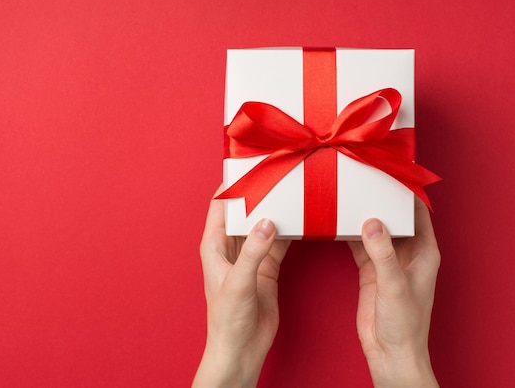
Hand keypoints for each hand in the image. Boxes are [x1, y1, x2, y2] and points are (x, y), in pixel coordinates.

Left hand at [193, 186, 290, 387]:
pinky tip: (300, 220)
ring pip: (263, 225)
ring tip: (291, 192)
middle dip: (258, 195)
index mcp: (214, 246)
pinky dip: (288, 231)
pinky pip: (278, 242)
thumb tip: (267, 222)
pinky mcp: (267, 268)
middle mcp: (231, 248)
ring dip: (275, 212)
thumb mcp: (239, 282)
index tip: (248, 167)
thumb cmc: (227, 318)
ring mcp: (250, 257)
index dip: (231, 186)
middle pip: (244, 212)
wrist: (241, 347)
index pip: (220, 206)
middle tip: (276, 175)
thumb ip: (254, 251)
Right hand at [349, 198, 439, 387]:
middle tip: (362, 180)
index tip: (388, 173)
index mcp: (424, 252)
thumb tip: (371, 222)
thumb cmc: (405, 323)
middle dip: (380, 200)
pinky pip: (359, 244)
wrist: (390, 352)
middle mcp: (407, 253)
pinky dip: (348, 233)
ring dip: (362, 215)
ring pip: (374, 229)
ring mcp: (387, 260)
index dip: (406, 193)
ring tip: (348, 196)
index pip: (418, 213)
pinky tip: (337, 222)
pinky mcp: (370, 270)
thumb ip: (383, 253)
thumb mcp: (394, 285)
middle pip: (394, 217)